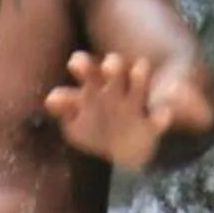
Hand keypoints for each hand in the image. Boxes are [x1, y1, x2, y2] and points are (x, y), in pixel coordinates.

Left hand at [44, 51, 171, 170]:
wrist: (125, 148)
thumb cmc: (94, 127)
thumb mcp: (74, 123)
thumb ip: (64, 108)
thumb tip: (50, 99)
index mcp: (92, 85)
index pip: (86, 66)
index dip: (82, 64)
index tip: (76, 64)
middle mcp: (114, 88)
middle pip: (114, 68)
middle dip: (112, 65)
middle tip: (109, 66)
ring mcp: (134, 104)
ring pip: (139, 84)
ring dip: (139, 79)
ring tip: (139, 70)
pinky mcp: (151, 124)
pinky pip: (159, 118)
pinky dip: (161, 117)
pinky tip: (162, 114)